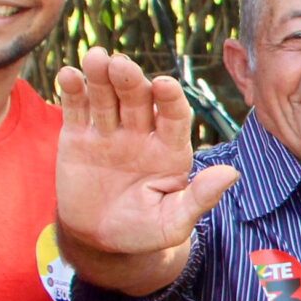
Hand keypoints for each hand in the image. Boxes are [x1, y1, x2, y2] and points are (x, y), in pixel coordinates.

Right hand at [56, 50, 238, 259]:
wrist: (100, 241)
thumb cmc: (143, 231)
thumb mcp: (173, 223)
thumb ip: (199, 198)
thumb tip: (232, 174)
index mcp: (170, 149)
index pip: (175, 116)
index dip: (171, 99)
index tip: (165, 84)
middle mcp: (142, 133)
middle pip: (138, 99)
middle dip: (130, 80)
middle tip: (121, 65)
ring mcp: (110, 131)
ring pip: (107, 97)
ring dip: (100, 76)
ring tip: (96, 58)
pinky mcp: (79, 136)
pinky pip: (77, 109)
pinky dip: (73, 90)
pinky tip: (68, 75)